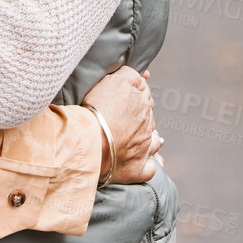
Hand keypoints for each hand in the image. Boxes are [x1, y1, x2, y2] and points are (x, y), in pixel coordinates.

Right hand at [84, 66, 159, 183]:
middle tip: (124, 116)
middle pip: (147, 115)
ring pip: (153, 140)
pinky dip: (151, 165)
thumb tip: (145, 75)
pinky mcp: (138, 168)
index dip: (135, 92)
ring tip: (140, 138)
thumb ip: (129, 75)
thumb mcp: (111, 81)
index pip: (144, 92)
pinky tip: (150, 163)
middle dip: (140, 114)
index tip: (126, 95)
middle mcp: (146, 123)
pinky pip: (151, 168)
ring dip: (148, 137)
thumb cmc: (95, 111)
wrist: (89, 142)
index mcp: (141, 101)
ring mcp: (143, 147)